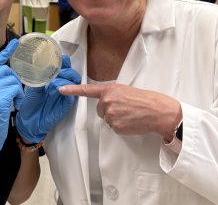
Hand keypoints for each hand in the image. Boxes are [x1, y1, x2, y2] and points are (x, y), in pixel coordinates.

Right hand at [0, 39, 23, 157]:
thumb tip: (12, 74)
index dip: (5, 52)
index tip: (15, 42)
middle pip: (7, 71)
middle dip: (15, 80)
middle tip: (15, 93)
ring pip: (13, 80)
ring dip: (18, 91)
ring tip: (15, 101)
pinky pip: (15, 89)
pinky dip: (18, 97)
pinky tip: (16, 105)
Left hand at [16, 55, 80, 142]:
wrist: (29, 120)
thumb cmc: (31, 102)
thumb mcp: (33, 87)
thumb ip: (40, 76)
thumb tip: (47, 66)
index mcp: (54, 78)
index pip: (63, 66)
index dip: (63, 61)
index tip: (59, 57)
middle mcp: (62, 84)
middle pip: (72, 72)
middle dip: (66, 68)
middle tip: (58, 70)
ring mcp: (66, 93)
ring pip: (75, 81)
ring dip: (66, 77)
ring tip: (55, 81)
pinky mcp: (67, 104)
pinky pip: (73, 95)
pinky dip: (67, 89)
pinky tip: (58, 89)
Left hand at [59, 83, 180, 139]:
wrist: (157, 111)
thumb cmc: (143, 99)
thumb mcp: (125, 90)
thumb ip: (111, 94)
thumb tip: (104, 101)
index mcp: (109, 89)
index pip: (87, 90)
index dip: (72, 90)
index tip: (60, 89)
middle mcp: (107, 101)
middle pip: (100, 110)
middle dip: (109, 110)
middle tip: (125, 108)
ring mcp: (111, 114)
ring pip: (107, 119)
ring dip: (116, 119)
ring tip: (130, 114)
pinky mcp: (116, 126)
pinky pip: (114, 128)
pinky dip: (121, 126)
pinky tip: (131, 122)